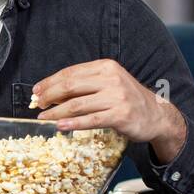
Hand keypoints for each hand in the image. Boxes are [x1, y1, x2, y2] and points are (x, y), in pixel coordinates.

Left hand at [32, 60, 185, 161]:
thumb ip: (85, 84)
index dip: (50, 81)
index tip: (37, 91)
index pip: (71, 72)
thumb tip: (52, 93)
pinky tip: (60, 126)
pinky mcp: (120, 115)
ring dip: (56, 112)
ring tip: (43, 118)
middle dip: (50, 95)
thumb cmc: (127, 99)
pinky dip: (73, 124)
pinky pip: (90, 120)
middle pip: (71, 85)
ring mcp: (117, 97)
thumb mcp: (109, 83)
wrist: (156, 115)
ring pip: (77, 104)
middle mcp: (111, 78)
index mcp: (106, 66)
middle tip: (38, 104)